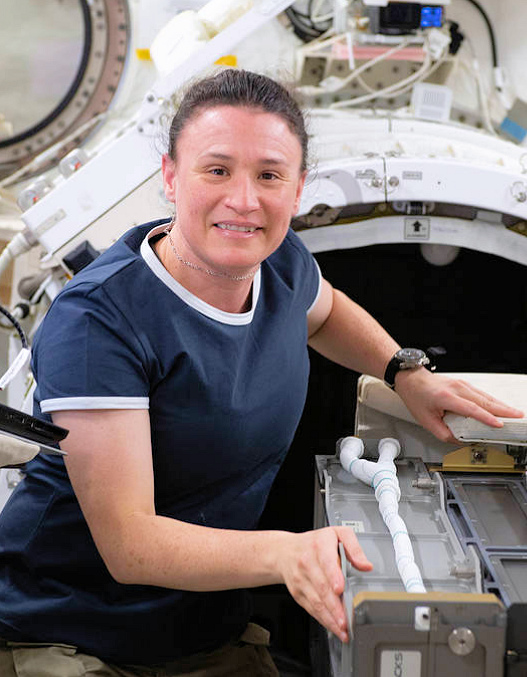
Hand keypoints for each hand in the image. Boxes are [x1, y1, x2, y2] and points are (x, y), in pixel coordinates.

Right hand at [277, 527, 371, 642]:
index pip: (326, 561)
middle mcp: (307, 563)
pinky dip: (323, 619)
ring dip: (330, 618)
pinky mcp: (298, 593)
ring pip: (316, 601)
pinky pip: (311, 608)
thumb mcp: (337, 534)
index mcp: (320, 545)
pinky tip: (334, 627)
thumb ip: (353, 547)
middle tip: (346, 620)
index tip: (340, 588)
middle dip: (334, 606)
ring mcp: (301, 579)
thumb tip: (366, 565)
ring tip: (343, 629)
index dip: (333, 575)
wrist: (284, 551)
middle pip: (322, 587)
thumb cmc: (315, 543)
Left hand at [394, 368, 524, 442]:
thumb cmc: (417, 397)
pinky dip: (493, 401)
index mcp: (446, 397)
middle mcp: (456, 388)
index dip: (486, 418)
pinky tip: (501, 407)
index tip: (499, 424)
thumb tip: (461, 441)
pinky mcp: (463, 384)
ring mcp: (461, 384)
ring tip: (515, 414)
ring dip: (501, 405)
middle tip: (518, 417)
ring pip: (485, 396)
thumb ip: (444, 433)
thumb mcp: (426, 421)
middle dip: (503, 410)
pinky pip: (481, 394)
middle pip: (484, 400)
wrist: (411, 379)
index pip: (470, 409)